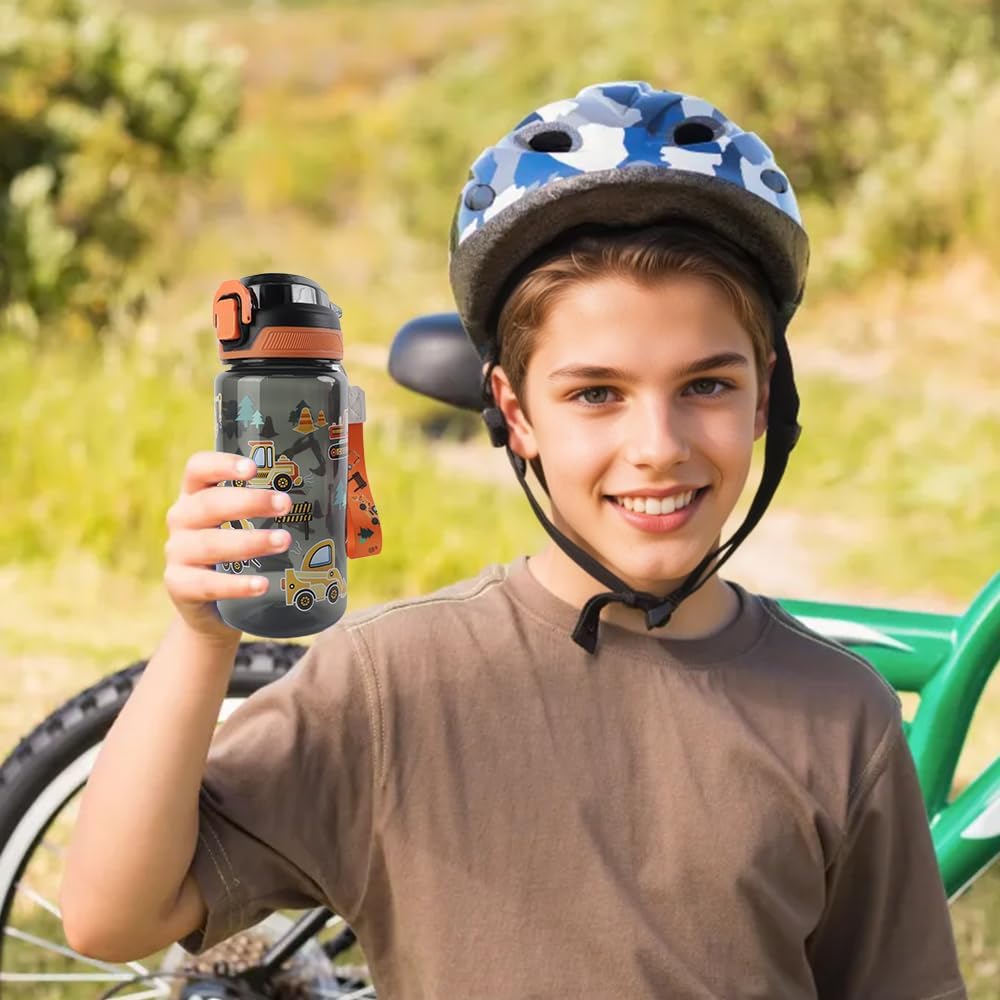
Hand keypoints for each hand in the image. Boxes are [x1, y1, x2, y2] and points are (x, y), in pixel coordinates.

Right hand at [163, 452, 292, 640]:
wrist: (213, 608)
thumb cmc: (240, 553)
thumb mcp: (248, 525)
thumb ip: (275, 508)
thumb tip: (342, 498)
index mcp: (196, 495)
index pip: (198, 469)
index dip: (221, 465)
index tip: (253, 468)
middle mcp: (181, 520)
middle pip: (208, 504)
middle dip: (249, 502)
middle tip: (285, 504)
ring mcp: (177, 554)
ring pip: (210, 544)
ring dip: (249, 542)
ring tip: (284, 541)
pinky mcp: (179, 587)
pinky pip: (207, 585)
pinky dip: (236, 584)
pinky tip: (262, 584)